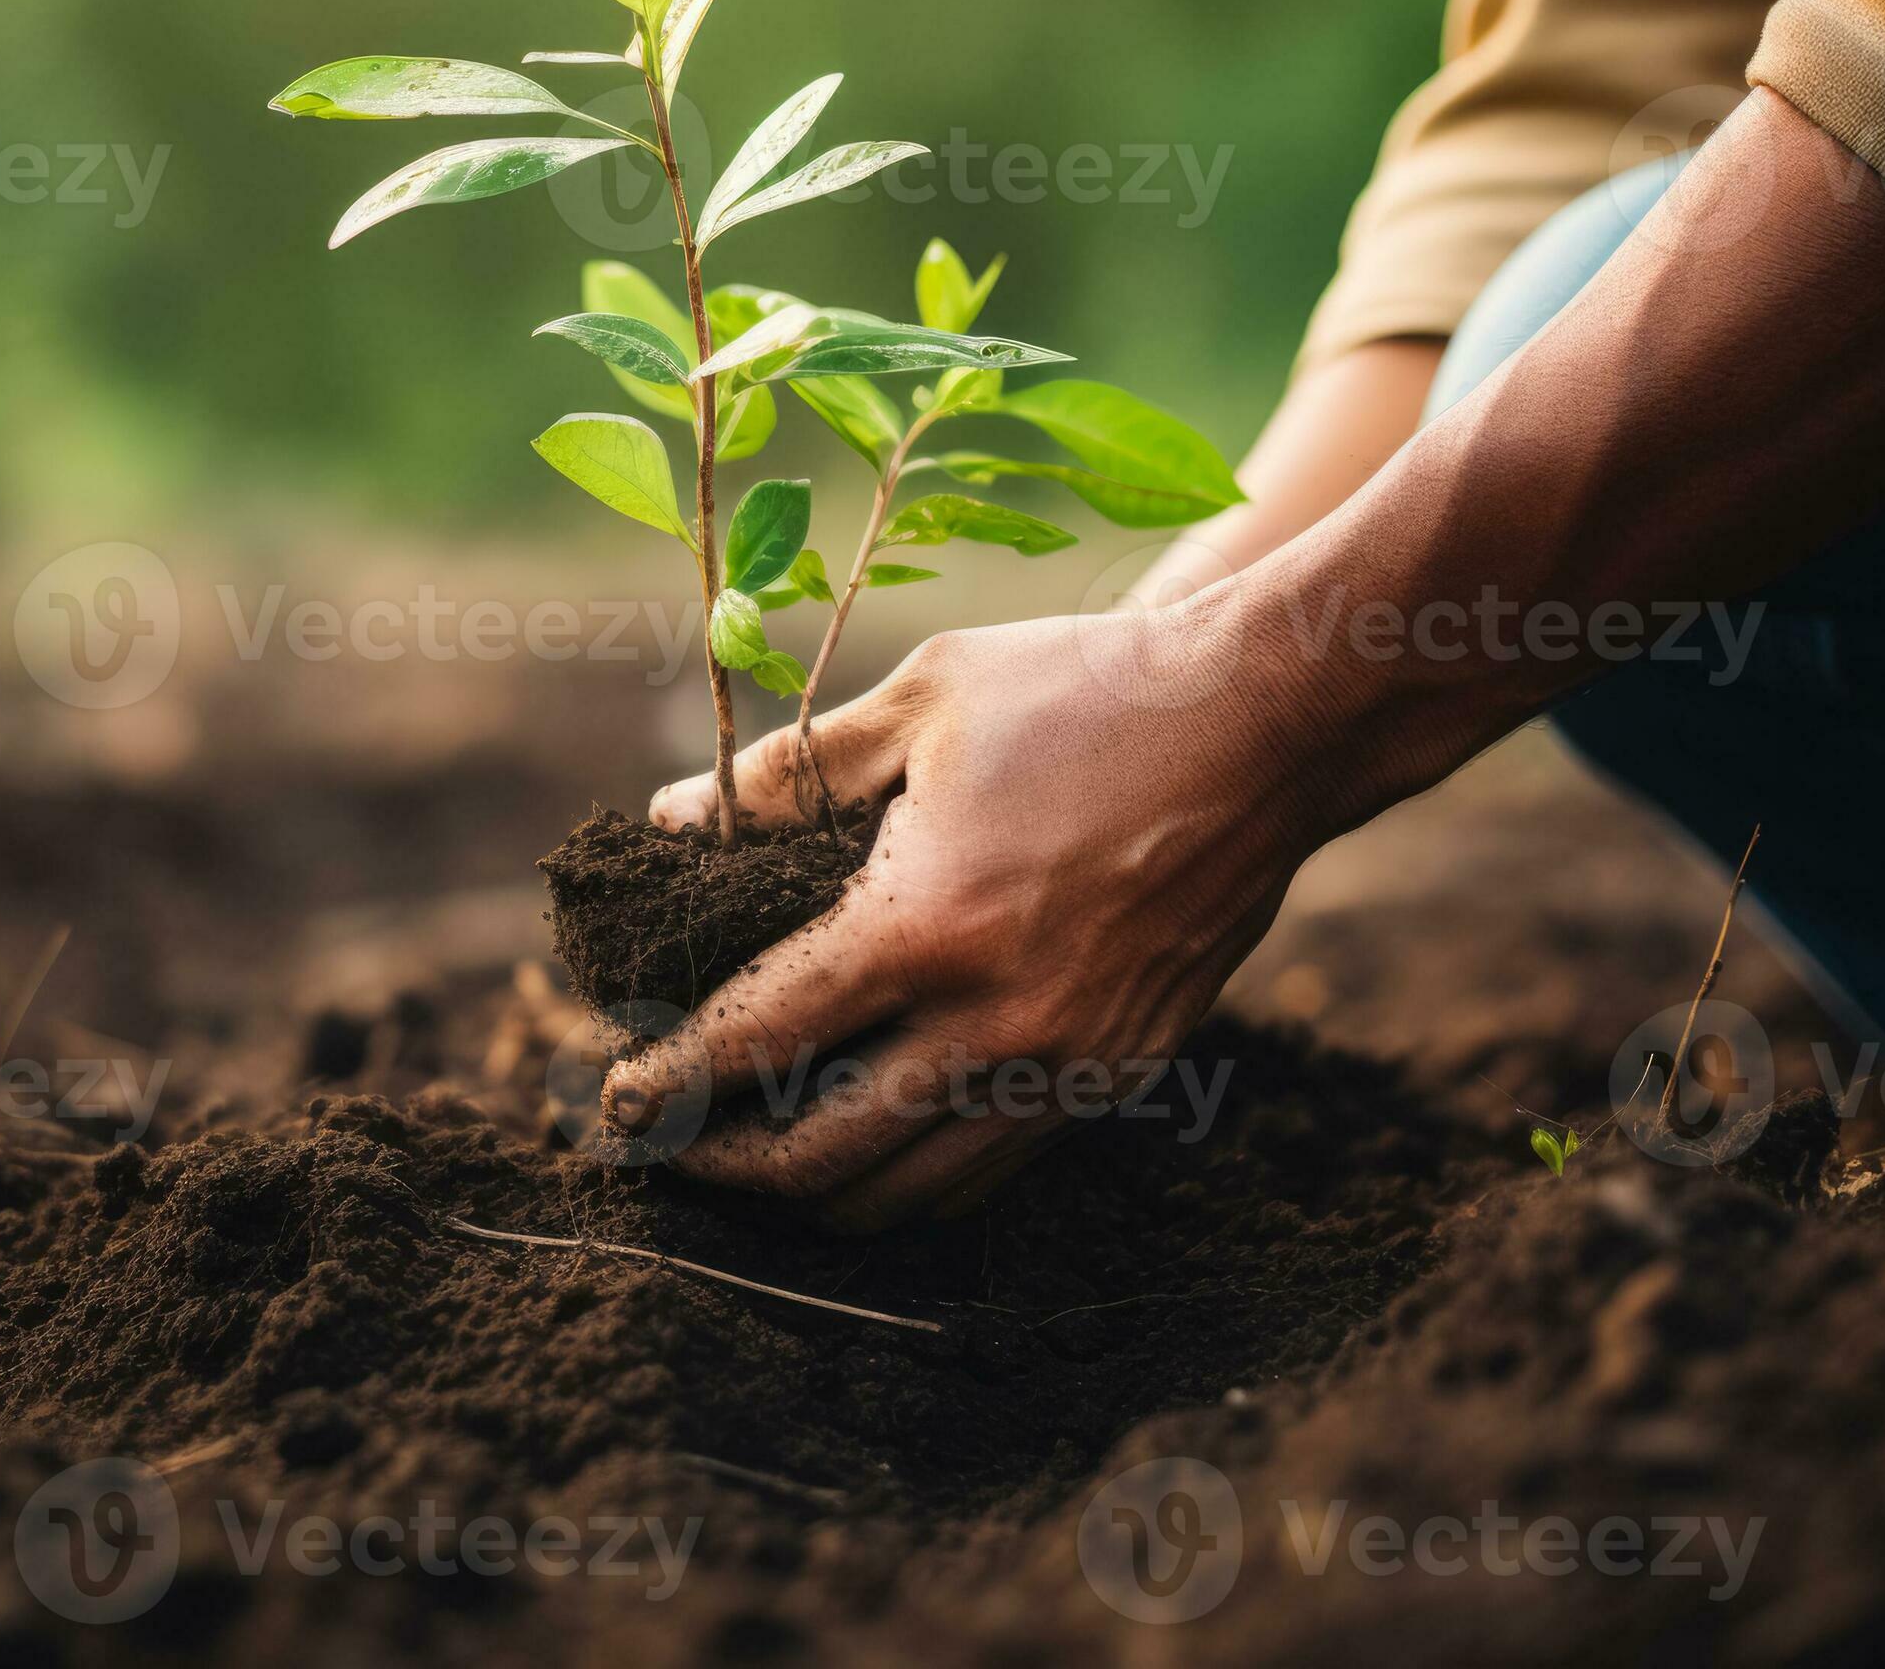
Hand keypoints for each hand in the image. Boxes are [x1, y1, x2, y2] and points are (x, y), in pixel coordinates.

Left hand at [607, 595, 1322, 1228]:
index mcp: (924, 930)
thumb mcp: (921, 702)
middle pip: (819, 1157)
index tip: (611, 1102)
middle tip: (667, 1145)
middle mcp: (996, 1026)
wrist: (1272, 721)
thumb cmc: (1087, 691)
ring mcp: (1068, 1067)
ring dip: (815, 1194)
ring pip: (910, 1192)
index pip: (757, 1044)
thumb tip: (672, 823)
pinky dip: (912, 1177)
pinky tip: (871, 1139)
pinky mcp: (1121, 1074)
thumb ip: (787, 777)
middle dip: (722, 1168)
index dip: (669, 1086)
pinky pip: (992, 1167)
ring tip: (755, 1157)